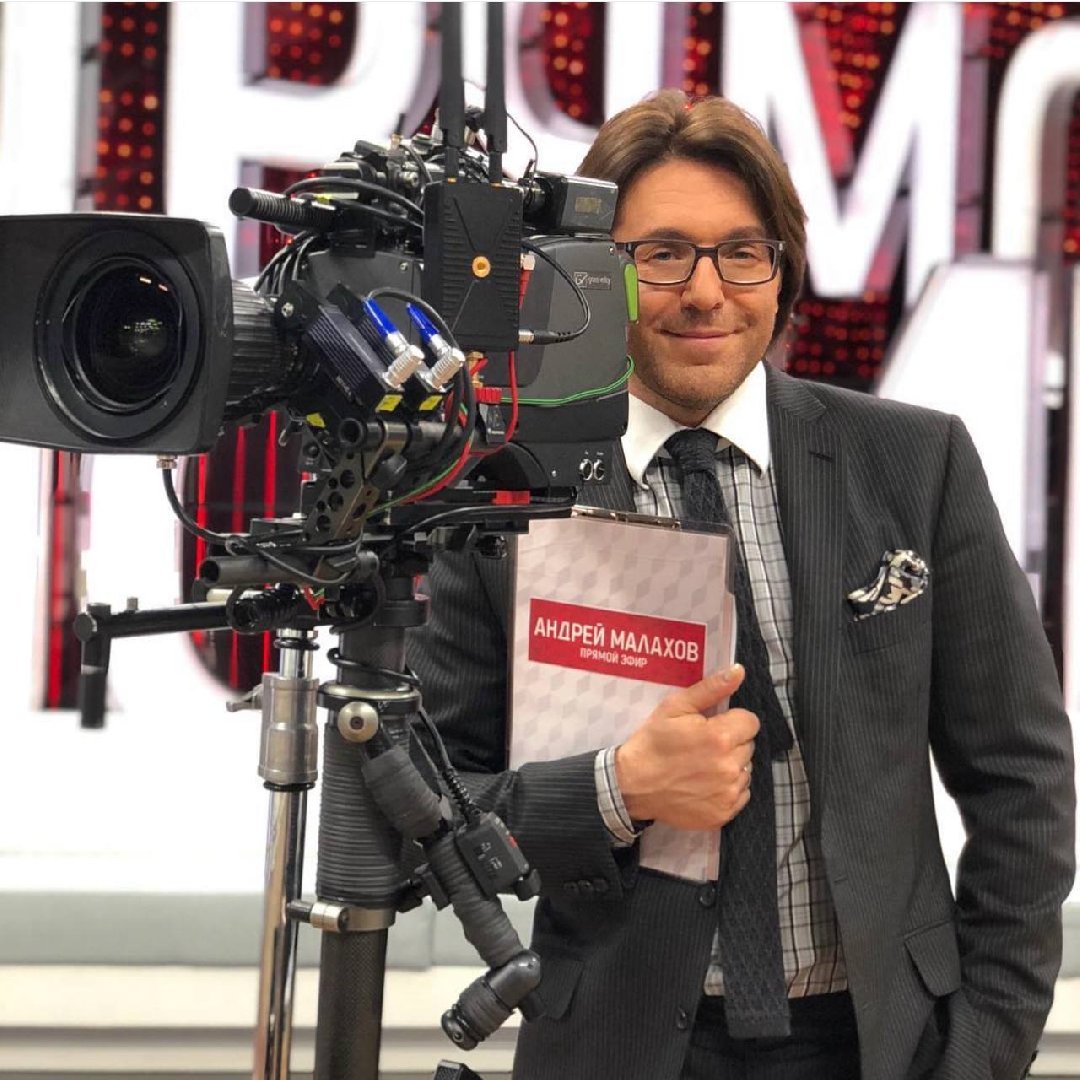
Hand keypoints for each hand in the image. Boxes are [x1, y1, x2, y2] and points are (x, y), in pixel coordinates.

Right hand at [614, 664, 758, 830]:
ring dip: (731, 765)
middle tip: (703, 745)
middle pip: (748, 745)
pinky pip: (741, 794)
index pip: (750, 721)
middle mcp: (730, 766)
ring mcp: (729, 793)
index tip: (711, 726)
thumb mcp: (675, 707)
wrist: (633, 784)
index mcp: (720, 737)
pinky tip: (705, 784)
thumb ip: (711, 688)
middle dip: (731, 742)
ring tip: (703, 766)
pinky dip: (728, 788)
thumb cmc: (653, 741)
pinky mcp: (725, 813)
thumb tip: (739, 671)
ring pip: (746, 770)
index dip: (732, 720)